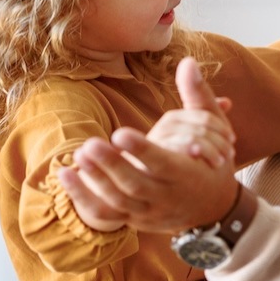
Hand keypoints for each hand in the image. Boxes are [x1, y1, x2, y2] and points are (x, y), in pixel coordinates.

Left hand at [58, 58, 240, 233]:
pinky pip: (106, 215)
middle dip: (112, 166)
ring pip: (119, 202)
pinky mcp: (133, 219)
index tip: (119, 133)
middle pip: (136, 185)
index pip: (163, 165)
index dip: (142, 150)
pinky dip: (83, 199)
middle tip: (89, 144)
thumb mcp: (214, 130)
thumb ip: (198, 96)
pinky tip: (65, 175)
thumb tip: (188, 61)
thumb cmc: (213, 162)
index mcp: (187, 174)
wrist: (213, 208)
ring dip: (95, 181)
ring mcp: (148, 211)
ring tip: (78, 154)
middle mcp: (167, 197)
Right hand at [146, 105, 234, 167]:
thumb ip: (210, 120)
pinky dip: (194, 155)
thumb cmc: (184, 162)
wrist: (162, 189)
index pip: (204, 115)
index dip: (221, 127)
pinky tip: (203, 163)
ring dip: (211, 150)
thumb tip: (227, 102)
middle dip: (219, 140)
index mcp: (175, 118)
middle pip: (199, 127)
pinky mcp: (153, 159)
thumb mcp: (200, 139)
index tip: (232, 140)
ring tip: (220, 162)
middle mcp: (164, 127)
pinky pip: (177, 151)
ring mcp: (157, 142)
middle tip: (229, 154)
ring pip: (191, 138)